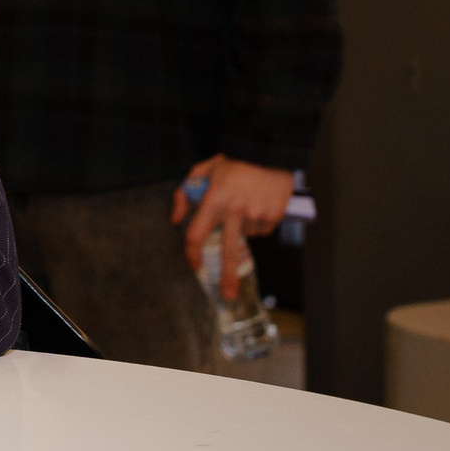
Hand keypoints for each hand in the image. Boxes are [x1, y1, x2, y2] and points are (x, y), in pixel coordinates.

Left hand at [172, 155, 293, 299]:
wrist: (270, 155)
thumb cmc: (233, 165)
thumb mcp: (203, 171)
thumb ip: (184, 194)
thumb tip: (175, 220)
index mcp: (214, 200)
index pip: (197, 234)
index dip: (191, 253)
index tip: (193, 265)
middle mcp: (235, 211)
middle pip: (229, 252)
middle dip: (227, 277)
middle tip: (226, 295)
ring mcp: (256, 215)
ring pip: (245, 236)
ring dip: (241, 228)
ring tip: (244, 205)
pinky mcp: (273, 217)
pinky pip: (261, 230)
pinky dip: (256, 223)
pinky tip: (257, 206)